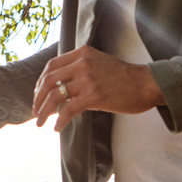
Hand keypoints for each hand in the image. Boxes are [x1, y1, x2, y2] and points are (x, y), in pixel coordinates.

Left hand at [32, 46, 163, 130]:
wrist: (147, 84)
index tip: (37, 94)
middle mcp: (82, 64)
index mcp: (82, 54)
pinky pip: (68, 109)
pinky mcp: (94, 96)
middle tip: (35, 110)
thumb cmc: (125, 77)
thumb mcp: (99, 63)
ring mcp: (87, 79)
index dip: (40, 82)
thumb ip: (80, 68)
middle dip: (38, 97)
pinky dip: (59, 120)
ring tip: (40, 122)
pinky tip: (57, 128)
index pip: (51, 66)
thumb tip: (61, 87)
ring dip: (43, 111)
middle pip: (48, 80)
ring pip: (55, 95)